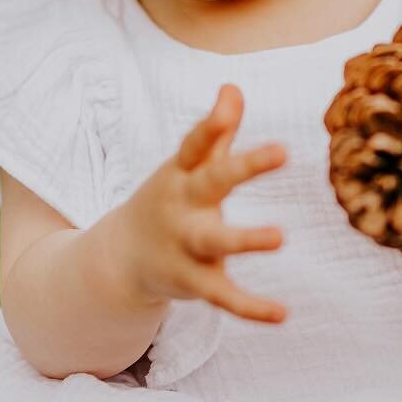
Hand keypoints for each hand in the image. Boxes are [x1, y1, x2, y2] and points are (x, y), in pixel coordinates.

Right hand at [117, 83, 288, 323]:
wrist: (119, 260)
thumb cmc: (168, 202)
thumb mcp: (186, 167)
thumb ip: (215, 132)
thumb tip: (232, 87)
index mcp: (181, 175)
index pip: (195, 144)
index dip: (212, 124)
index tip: (230, 104)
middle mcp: (181, 207)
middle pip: (211, 183)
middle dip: (242, 166)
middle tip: (282, 149)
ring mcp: (185, 245)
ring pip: (215, 242)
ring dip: (245, 238)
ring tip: (280, 236)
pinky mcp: (194, 281)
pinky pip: (223, 296)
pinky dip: (250, 308)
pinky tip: (282, 314)